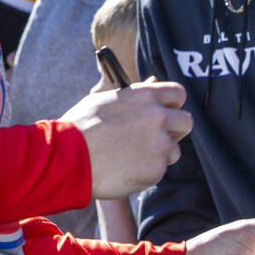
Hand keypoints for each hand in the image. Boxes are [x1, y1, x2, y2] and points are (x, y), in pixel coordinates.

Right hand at [63, 81, 191, 199]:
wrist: (68, 157)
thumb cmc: (81, 126)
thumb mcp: (106, 99)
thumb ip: (135, 93)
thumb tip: (154, 81)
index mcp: (146, 95)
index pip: (178, 94)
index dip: (172, 105)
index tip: (165, 112)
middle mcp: (158, 117)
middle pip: (186, 122)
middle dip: (174, 130)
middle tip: (156, 137)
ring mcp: (160, 144)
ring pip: (173, 150)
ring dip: (158, 155)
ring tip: (129, 156)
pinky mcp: (156, 169)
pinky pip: (159, 171)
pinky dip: (146, 172)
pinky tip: (124, 168)